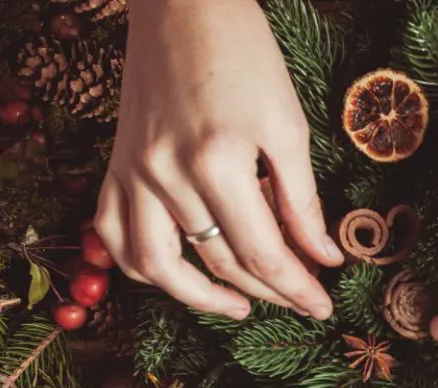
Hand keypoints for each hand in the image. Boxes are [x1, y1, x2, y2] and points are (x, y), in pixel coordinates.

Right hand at [95, 0, 342, 319]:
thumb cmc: (244, 53)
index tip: (323, 307)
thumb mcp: (287, 123)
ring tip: (240, 307)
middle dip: (267, 292)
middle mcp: (166, 175)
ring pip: (158, 264)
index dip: (296, 288)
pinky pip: (114, 234)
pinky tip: (178, 276)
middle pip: (220, 262)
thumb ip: (303, 199)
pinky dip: (142, 267)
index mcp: (218, 163)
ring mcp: (133, 172)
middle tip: (300, 302)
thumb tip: (323, 257)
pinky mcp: (115, 164)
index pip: (263, 253)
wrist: (182, 2)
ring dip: (200, 297)